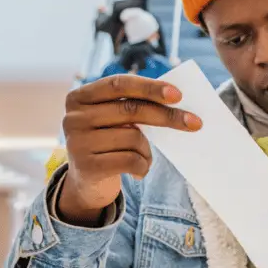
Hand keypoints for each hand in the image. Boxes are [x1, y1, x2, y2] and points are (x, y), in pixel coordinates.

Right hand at [58, 75, 201, 224]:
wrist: (87, 183)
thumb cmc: (109, 143)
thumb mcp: (113, 120)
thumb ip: (131, 106)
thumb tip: (175, 98)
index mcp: (79, 97)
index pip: (119, 84)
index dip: (150, 88)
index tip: (178, 95)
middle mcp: (73, 118)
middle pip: (130, 110)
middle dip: (167, 116)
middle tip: (195, 123)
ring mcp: (77, 143)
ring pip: (133, 138)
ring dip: (147, 150)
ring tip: (142, 157)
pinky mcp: (87, 167)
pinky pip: (131, 160)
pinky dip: (143, 166)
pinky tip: (138, 171)